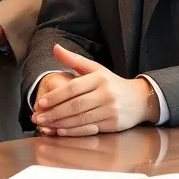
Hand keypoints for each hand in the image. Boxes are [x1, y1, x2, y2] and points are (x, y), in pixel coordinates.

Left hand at [31, 44, 158, 135]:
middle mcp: (106, 94)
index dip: (56, 96)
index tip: (41, 103)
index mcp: (99, 78)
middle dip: (54, 113)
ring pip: (81, 118)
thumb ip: (73, 59)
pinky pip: (89, 128)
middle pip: (75, 105)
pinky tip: (61, 131)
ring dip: (60, 123)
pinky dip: (74, 131)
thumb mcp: (95, 68)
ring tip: (45, 125)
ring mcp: (111, 110)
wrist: (140, 99)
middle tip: (38, 118)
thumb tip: (54, 47)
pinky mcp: (114, 124)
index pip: (73, 88)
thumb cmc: (112, 83)